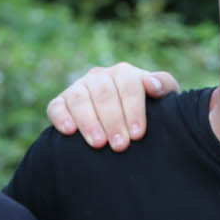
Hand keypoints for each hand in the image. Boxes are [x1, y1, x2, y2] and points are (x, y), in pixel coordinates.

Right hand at [45, 64, 179, 150]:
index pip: (128, 85)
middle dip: (113, 120)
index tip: (138, 134)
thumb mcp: (163, 99)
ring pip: (79, 98)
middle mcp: (100, 77)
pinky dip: (61, 117)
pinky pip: (56, 106)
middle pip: (104, 94)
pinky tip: (69, 132)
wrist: (126, 125)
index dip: (133, 109)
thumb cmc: (149, 111)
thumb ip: (164, 85)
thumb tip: (151, 85)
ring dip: (89, 121)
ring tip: (98, 143)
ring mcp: (79, 88)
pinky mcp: (61, 102)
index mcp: (124, 73)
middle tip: (120, 145)